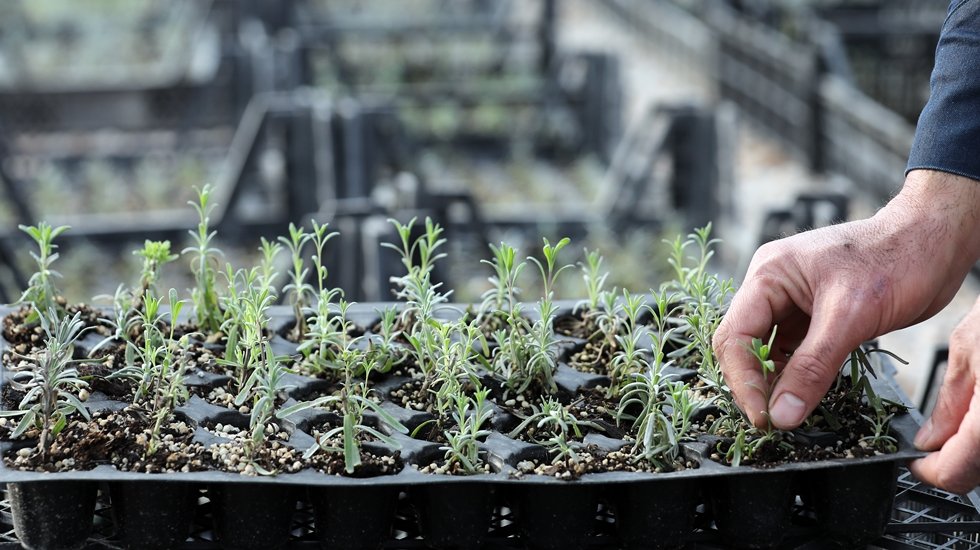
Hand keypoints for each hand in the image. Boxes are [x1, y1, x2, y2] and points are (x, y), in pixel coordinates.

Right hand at [713, 170, 979, 431]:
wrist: (937, 241)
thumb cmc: (897, 257)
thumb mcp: (851, 316)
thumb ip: (813, 368)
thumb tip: (783, 413)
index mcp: (769, 274)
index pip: (736, 335)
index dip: (743, 379)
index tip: (763, 416)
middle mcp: (773, 286)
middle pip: (743, 344)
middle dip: (753, 382)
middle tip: (771, 421)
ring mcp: (793, 301)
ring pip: (766, 351)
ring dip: (773, 382)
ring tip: (786, 414)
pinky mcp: (815, 315)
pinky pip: (793, 351)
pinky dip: (795, 376)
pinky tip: (803, 396)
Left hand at [910, 297, 979, 492]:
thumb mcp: (969, 349)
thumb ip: (950, 403)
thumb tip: (929, 441)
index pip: (956, 472)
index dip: (929, 472)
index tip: (915, 462)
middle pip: (977, 470)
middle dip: (952, 463)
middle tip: (929, 447)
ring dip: (970, 453)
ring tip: (952, 432)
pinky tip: (976, 419)